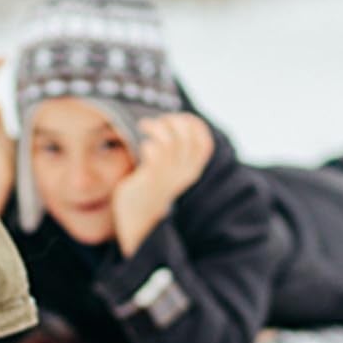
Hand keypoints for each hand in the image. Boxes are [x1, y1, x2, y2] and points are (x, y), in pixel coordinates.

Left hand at [111, 112, 213, 255]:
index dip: (191, 124)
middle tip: (155, 121)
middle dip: (172, 121)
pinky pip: (154, 153)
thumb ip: (173, 155)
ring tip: (145, 126)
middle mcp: (184, 174)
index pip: (204, 142)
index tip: (174, 119)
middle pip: (187, 137)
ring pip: (171, 142)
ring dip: (157, 128)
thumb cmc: (150, 193)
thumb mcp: (168, 173)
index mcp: (191, 170)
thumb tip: (170, 128)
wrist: (138, 224)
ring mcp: (169, 178)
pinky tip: (142, 146)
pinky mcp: (151, 181)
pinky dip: (148, 144)